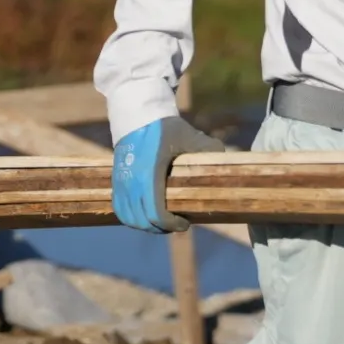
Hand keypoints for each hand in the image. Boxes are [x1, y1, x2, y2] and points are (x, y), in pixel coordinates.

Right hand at [111, 115, 224, 232]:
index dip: (171, 224)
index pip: (157, 213)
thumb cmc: (167, 128)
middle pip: (143, 221)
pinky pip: (120, 209)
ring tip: (162, 222)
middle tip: (177, 224)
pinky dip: (132, 218)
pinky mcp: (115, 181)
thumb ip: (210, 151)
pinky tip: (146, 215)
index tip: (185, 223)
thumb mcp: (192, 137)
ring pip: (129, 218)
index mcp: (151, 173)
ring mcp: (121, 183)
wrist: (138, 116)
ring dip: (146, 225)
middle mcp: (132, 181)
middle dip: (161, 228)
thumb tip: (229, 166)